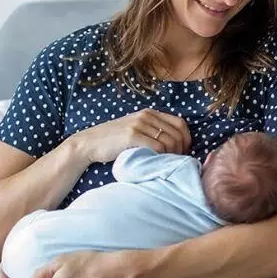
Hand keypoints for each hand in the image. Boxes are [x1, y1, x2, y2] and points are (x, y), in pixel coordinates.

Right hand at [70, 109, 191, 163]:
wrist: (90, 143)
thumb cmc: (114, 141)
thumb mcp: (136, 129)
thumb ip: (152, 131)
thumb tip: (176, 144)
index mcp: (150, 113)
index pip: (180, 123)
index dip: (186, 139)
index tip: (184, 152)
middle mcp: (146, 116)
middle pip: (178, 133)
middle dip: (182, 150)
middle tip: (176, 162)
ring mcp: (139, 125)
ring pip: (170, 141)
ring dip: (172, 155)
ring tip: (167, 164)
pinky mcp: (132, 136)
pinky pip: (157, 147)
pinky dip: (162, 157)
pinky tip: (157, 164)